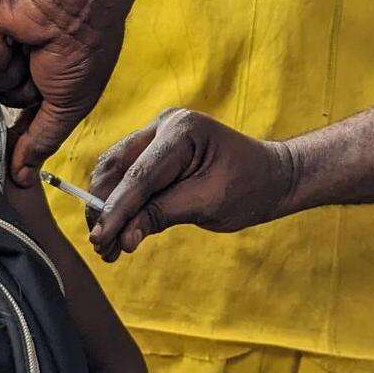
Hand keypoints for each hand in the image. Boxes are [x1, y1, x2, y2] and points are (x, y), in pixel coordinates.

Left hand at [0, 0, 127, 184]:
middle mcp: (17, 61)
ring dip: (8, 70)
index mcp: (42, 79)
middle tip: (41, 68)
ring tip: (29, 45)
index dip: (17, 135)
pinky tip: (10, 32)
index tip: (16, 155)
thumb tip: (23, 179)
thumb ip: (42, 141)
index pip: (19, 118)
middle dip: (19, 91)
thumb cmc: (83, 48)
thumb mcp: (69, 105)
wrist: (72, 0)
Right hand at [83, 110, 298, 260]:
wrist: (272, 176)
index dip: (116, 210)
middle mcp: (164, 125)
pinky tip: (118, 230)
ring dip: (107, 208)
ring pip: (115, 170)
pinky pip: (127, 174)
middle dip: (104, 208)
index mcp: (183, 131)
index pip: (139, 175)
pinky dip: (120, 203)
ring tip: (107, 246)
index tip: (101, 240)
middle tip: (101, 247)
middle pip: (117, 167)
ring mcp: (157, 133)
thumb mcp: (208, 204)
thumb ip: (162, 216)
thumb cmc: (250, 187)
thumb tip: (123, 238)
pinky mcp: (155, 149)